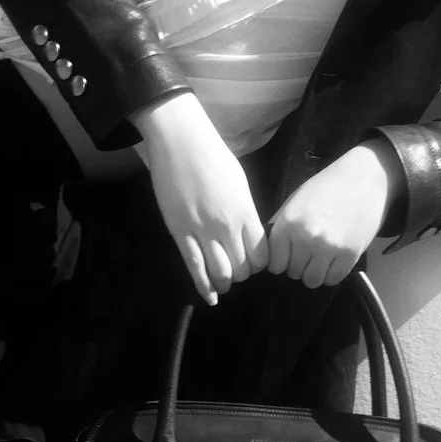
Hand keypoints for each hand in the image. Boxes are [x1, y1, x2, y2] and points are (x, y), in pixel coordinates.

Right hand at [131, 92, 264, 304]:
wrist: (181, 143)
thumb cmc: (213, 157)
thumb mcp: (239, 185)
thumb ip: (245, 212)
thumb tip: (247, 233)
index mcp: (246, 212)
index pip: (261, 254)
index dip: (259, 265)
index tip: (254, 263)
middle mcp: (227, 226)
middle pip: (242, 267)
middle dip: (242, 275)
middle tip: (238, 273)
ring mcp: (202, 230)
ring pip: (220, 272)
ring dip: (225, 283)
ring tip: (224, 285)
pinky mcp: (179, 232)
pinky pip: (194, 266)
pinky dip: (203, 286)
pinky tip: (209, 298)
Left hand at [265, 142, 397, 287]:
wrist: (364, 178)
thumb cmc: (326, 187)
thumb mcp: (294, 202)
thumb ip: (280, 227)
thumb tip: (268, 252)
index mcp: (287, 224)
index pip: (274, 263)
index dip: (280, 262)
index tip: (287, 257)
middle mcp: (305, 238)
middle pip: (293, 272)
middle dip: (298, 266)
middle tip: (307, 254)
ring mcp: (328, 248)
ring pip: (312, 281)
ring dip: (314, 273)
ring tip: (320, 259)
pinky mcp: (350, 255)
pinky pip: (333, 279)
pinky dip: (331, 274)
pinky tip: (333, 261)